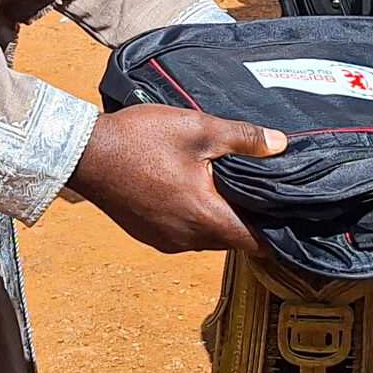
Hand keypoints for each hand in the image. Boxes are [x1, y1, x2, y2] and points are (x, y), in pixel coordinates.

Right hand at [67, 106, 281, 253]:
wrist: (85, 153)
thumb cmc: (142, 139)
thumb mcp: (198, 129)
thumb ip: (243, 138)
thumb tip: (280, 144)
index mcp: (205, 217)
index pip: (255, 242)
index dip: (275, 232)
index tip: (287, 218)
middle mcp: (187, 239)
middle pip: (232, 240)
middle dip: (246, 220)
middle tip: (257, 192)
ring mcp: (164, 240)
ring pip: (207, 238)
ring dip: (217, 219)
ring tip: (224, 188)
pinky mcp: (147, 235)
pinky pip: (183, 235)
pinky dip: (193, 220)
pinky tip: (190, 191)